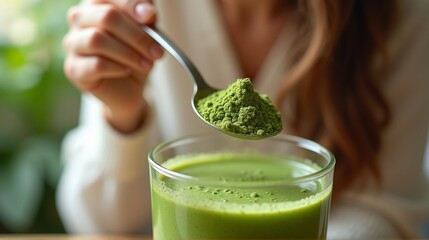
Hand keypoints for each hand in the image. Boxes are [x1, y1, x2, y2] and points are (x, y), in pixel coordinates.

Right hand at [63, 0, 162, 132]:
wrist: (130, 87)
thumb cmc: (136, 53)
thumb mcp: (148, 32)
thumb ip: (147, 17)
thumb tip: (147, 11)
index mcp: (97, 3)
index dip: (130, 4)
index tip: (150, 16)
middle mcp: (79, 19)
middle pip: (106, 16)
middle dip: (137, 35)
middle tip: (156, 51)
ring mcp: (73, 43)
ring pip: (97, 40)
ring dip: (128, 54)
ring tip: (146, 65)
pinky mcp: (74, 68)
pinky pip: (95, 65)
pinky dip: (117, 68)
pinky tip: (128, 70)